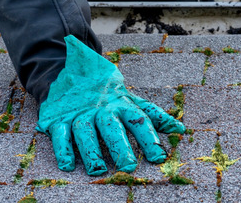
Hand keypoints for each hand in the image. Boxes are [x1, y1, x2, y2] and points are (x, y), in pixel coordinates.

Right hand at [36, 35, 185, 174]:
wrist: (69, 70)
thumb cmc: (107, 93)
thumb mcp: (130, 100)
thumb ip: (153, 115)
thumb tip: (181, 129)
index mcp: (122, 104)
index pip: (138, 120)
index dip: (149, 138)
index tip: (159, 157)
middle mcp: (101, 109)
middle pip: (112, 127)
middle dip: (121, 146)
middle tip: (129, 166)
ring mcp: (80, 114)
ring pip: (85, 132)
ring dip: (91, 151)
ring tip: (99, 170)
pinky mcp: (59, 119)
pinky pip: (60, 134)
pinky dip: (63, 149)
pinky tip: (68, 165)